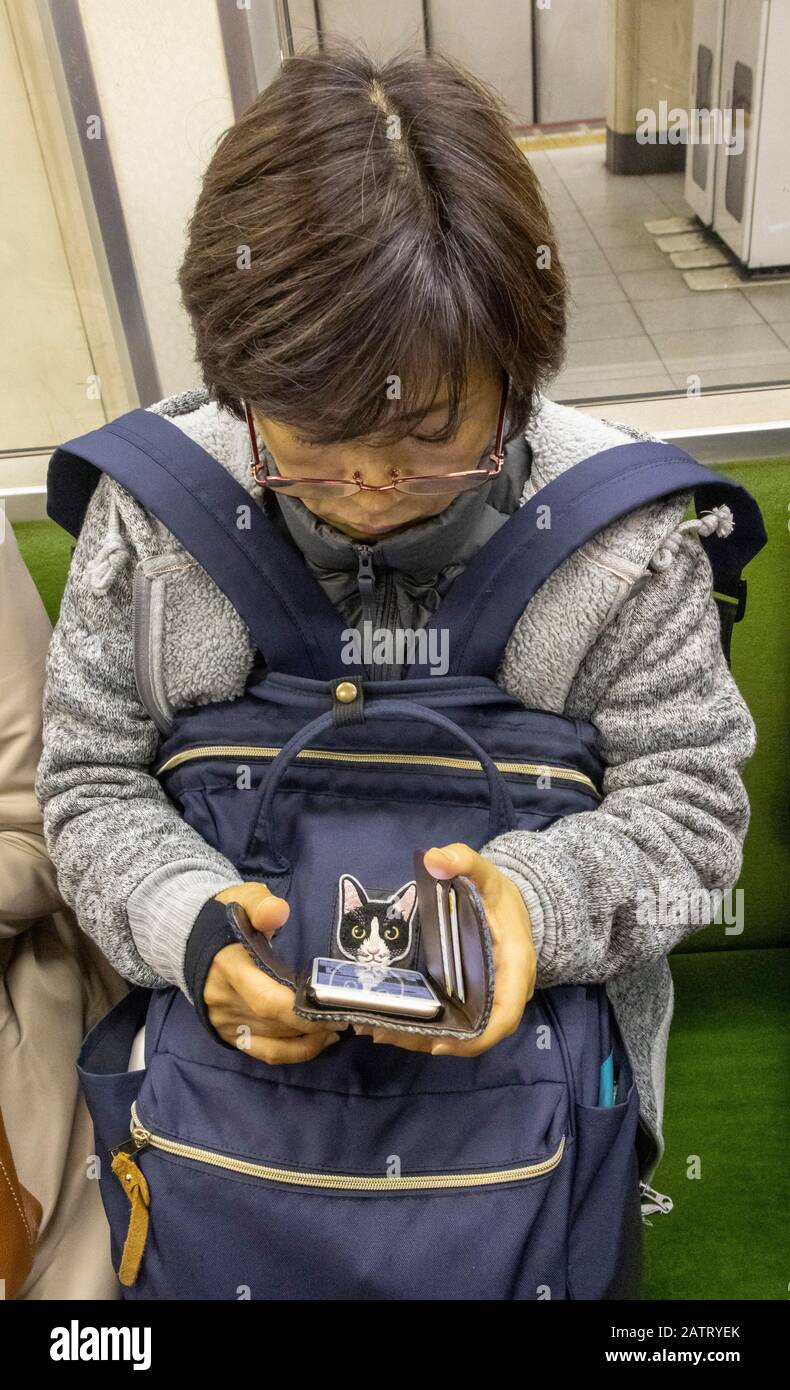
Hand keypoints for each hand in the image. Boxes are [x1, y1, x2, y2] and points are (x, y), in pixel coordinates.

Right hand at [204, 882, 344, 1062]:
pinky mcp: (228, 1033)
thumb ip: (262, 904)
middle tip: (348, 1014)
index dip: (302, 1011)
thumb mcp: (243, 899)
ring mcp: (225, 1021)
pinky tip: (318, 1039)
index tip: (334, 1006)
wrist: (190, 938)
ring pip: (275, 1041)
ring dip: (310, 1037)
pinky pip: (265, 1052)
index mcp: (230, 967)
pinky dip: (294, 1051)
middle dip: (315, 1024)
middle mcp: (225, 1000)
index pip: (267, 1001)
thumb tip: (278, 911)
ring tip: (338, 1024)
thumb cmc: (227, 917)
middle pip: (277, 1025)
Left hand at [353, 844, 535, 1056]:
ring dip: (422, 1037)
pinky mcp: (474, 998)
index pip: (505, 1015)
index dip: (477, 1038)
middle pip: (476, 1033)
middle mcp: (506, 991)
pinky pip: (455, 1020)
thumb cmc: (499, 891)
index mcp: (515, 966)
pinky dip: (426, 1025)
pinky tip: (391, 1022)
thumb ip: (462, 860)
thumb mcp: (484, 870)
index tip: (441, 1045)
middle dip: (433, 1040)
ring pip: (461, 1032)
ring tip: (377, 1032)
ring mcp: (490, 998)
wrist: (516, 900)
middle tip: (385, 1034)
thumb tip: (435, 859)